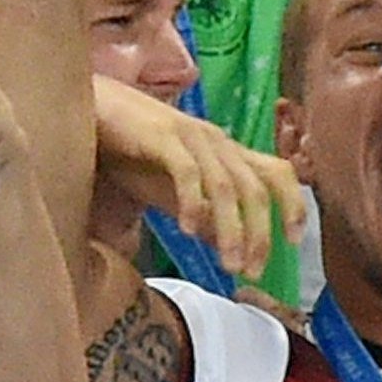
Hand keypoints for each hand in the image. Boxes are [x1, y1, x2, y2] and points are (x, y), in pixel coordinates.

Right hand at [92, 77, 306, 278]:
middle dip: (260, 235)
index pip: (278, 174)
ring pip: (226, 186)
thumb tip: (228, 249)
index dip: (294, 205)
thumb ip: (203, 216)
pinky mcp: (161, 135)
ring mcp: (192, 136)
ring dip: (232, 230)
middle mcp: (218, 142)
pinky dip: (193, 202)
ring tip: (229, 265)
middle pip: (256, 189)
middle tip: (253, 272)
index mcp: (228, 152)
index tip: (295, 243)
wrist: (85, 109)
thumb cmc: (130, 151)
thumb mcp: (173, 191)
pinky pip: (187, 171)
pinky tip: (188, 231)